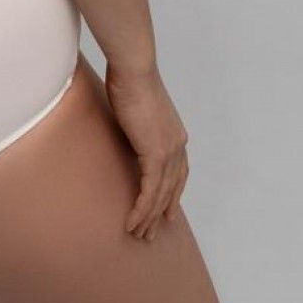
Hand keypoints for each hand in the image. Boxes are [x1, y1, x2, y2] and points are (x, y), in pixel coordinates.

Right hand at [104, 61, 189, 241]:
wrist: (134, 68)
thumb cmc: (130, 79)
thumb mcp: (136, 108)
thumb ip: (135, 125)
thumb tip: (124, 129)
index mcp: (175, 135)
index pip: (178, 173)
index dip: (172, 194)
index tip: (168, 212)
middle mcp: (177, 145)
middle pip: (172, 188)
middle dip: (161, 213)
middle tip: (151, 233)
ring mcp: (169, 150)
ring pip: (161, 194)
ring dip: (149, 217)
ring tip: (139, 235)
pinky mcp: (155, 153)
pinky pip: (150, 190)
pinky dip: (142, 209)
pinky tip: (133, 221)